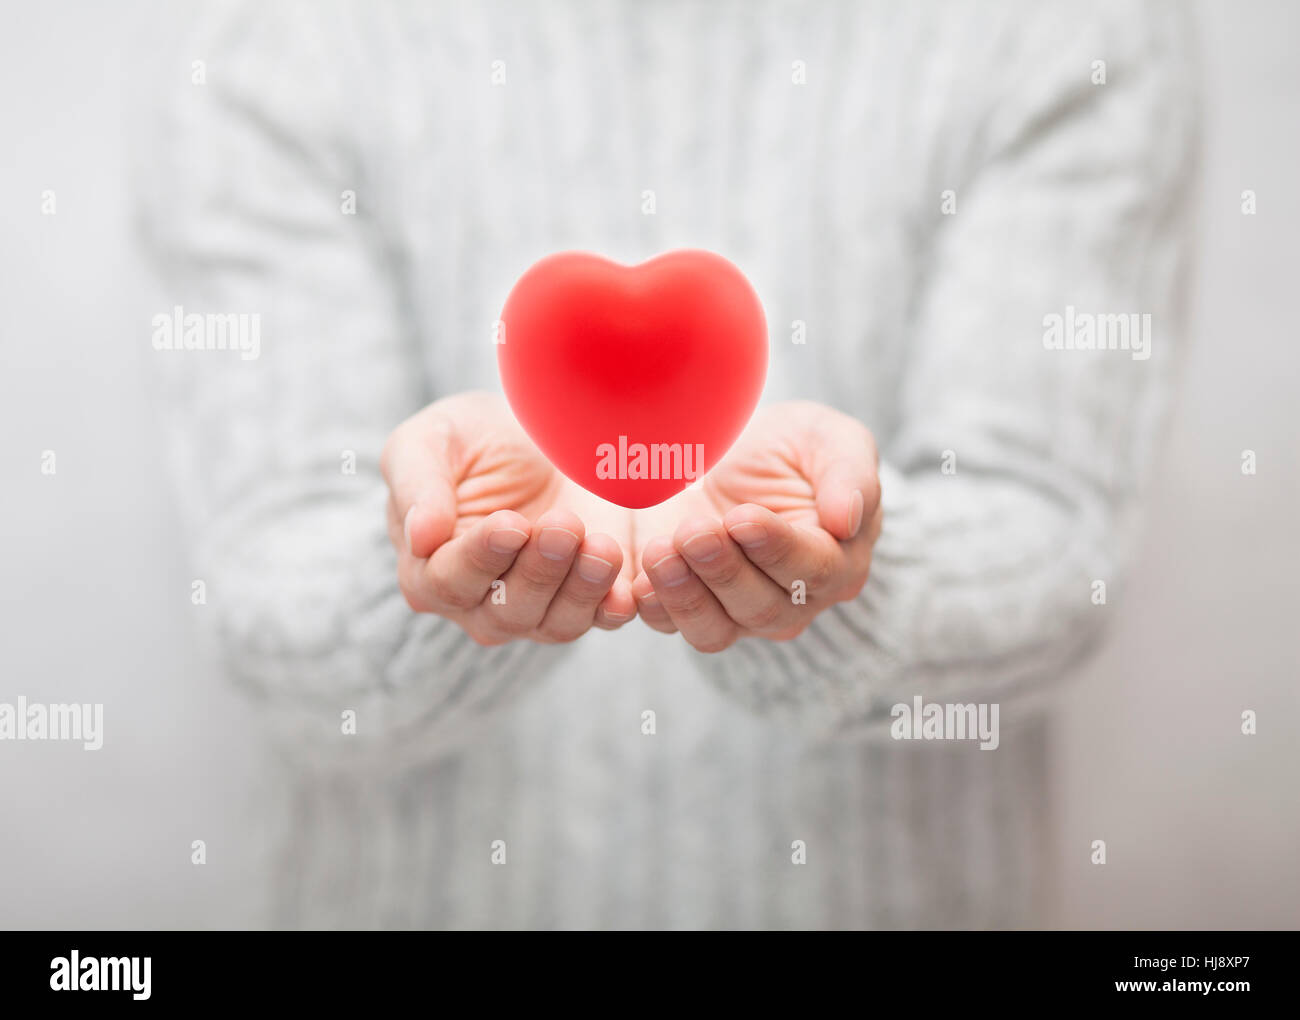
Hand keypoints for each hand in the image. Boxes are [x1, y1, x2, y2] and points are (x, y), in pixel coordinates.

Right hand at [382, 391, 636, 644]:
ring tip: (602, 547)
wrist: (538, 434)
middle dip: (539, 571)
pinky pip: (601, 618)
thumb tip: (420, 537)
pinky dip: (614, 607)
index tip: (511, 524)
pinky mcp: (586, 600)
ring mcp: (536, 610)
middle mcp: (480, 604)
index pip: (449, 580)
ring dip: (582, 589)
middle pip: (506, 610)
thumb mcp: (429, 441)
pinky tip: (628, 587)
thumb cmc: (472, 440)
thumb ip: (417, 484)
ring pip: (556, 623)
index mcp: (429, 570)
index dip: (480, 556)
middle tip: (564, 527)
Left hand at [630, 401, 882, 652]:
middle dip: (724, 571)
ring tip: (659, 553)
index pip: (814, 568)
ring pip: (715, 629)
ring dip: (684, 596)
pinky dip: (654, 608)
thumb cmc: (794, 447)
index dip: (776, 547)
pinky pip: (672, 625)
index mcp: (839, 562)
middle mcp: (793, 601)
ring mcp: (740, 614)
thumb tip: (848, 520)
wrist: (736, 454)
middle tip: (693, 532)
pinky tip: (636, 581)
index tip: (742, 518)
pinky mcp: (692, 608)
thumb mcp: (831, 439)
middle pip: (762, 607)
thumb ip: (850, 473)